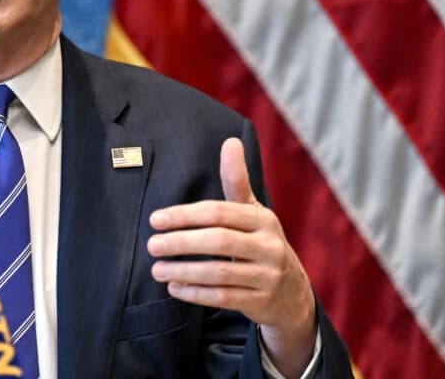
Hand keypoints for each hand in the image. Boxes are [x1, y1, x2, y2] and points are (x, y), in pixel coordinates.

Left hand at [147, 138, 316, 377]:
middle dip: (181, 243)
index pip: (219, 212)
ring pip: (220, 273)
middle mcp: (269, 245)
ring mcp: (268, 275)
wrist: (292, 292)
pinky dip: (196, 293)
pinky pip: (224, 297)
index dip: (185, 215)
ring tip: (156, 269)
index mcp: (262, 219)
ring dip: (184, 271)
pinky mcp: (262, 302)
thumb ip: (236, 180)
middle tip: (152, 245)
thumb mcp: (252, 211)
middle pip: (219, 241)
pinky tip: (174, 287)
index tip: (155, 220)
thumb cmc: (260, 242)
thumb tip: (231, 141)